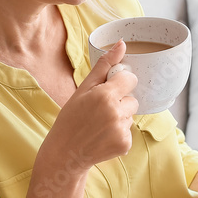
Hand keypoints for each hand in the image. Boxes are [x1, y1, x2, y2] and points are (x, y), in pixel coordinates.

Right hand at [39, 40, 138, 176]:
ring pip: (131, 116)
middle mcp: (116, 113)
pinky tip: (103, 136)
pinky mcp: (125, 144)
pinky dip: (119, 133)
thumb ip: (104, 66)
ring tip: (100, 124)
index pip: (130, 79)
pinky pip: (129, 131)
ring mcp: (122, 130)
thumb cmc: (71, 118)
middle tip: (99, 111)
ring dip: (120, 117)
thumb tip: (122, 44)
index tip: (107, 90)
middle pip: (132, 99)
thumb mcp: (83, 89)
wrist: (65, 153)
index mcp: (105, 95)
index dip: (119, 83)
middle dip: (120, 102)